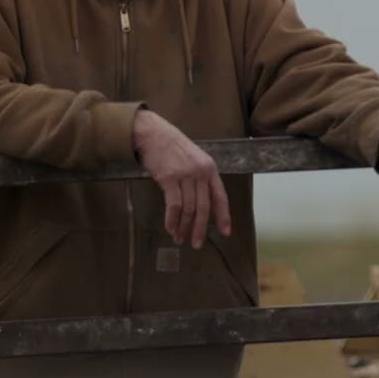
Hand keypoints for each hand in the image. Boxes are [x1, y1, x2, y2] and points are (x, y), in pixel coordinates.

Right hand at [133, 109, 231, 247]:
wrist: (153, 133)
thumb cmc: (172, 147)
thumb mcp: (194, 159)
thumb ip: (200, 178)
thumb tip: (201, 204)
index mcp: (210, 168)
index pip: (220, 196)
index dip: (224, 216)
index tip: (225, 232)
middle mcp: (201, 172)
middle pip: (204, 207)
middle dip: (200, 228)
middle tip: (196, 244)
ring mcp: (185, 175)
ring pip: (188, 208)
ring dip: (183, 226)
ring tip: (179, 238)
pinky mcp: (169, 178)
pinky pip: (173, 205)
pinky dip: (172, 220)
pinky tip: (170, 228)